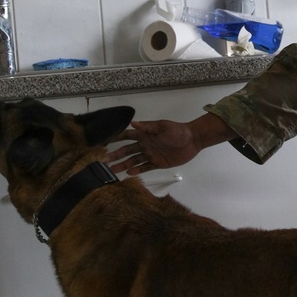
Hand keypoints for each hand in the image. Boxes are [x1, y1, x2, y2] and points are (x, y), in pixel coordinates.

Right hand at [108, 110, 237, 174]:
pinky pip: (145, 168)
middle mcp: (145, 145)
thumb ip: (148, 127)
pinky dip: (137, 171)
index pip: (127, 136)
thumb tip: (132, 123)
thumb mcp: (163, 126)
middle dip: (116, 155)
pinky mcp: (158, 163)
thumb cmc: (178, 131)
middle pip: (127, 151)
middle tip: (104, 161)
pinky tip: (128, 174)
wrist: (192, 140)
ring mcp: (151, 155)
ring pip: (134, 160)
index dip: (116, 138)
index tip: (104, 143)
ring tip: (113, 170)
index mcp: (145, 134)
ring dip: (123, 165)